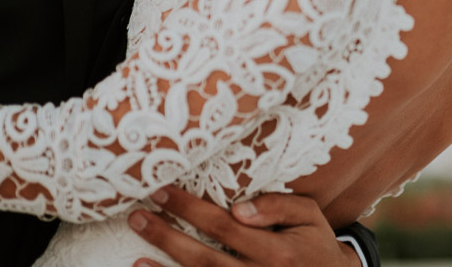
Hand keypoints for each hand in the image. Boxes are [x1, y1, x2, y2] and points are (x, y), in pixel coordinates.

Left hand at [128, 186, 360, 266]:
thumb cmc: (315, 243)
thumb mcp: (309, 216)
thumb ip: (278, 206)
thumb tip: (238, 208)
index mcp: (277, 251)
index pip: (224, 227)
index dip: (190, 210)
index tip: (163, 191)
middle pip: (204, 259)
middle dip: (167, 237)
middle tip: (137, 216)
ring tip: (136, 254)